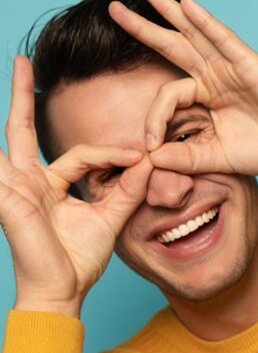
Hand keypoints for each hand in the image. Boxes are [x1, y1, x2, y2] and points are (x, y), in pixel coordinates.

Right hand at [0, 57, 150, 316]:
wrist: (62, 291)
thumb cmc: (79, 262)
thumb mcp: (110, 220)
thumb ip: (126, 191)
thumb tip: (149, 163)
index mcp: (50, 186)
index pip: (82, 155)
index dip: (113, 154)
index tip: (143, 157)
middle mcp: (28, 180)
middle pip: (25, 129)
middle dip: (24, 95)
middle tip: (22, 62)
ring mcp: (14, 185)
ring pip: (13, 136)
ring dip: (11, 105)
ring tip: (11, 70)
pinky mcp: (8, 194)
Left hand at [109, 0, 257, 176]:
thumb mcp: (219, 158)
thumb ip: (186, 157)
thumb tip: (152, 158)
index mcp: (208, 98)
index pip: (169, 95)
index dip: (153, 117)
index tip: (149, 144)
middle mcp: (216, 77)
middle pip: (173, 46)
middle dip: (144, 28)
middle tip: (114, 9)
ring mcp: (231, 67)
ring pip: (193, 33)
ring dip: (168, 11)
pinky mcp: (248, 64)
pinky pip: (223, 38)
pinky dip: (205, 21)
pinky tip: (186, 5)